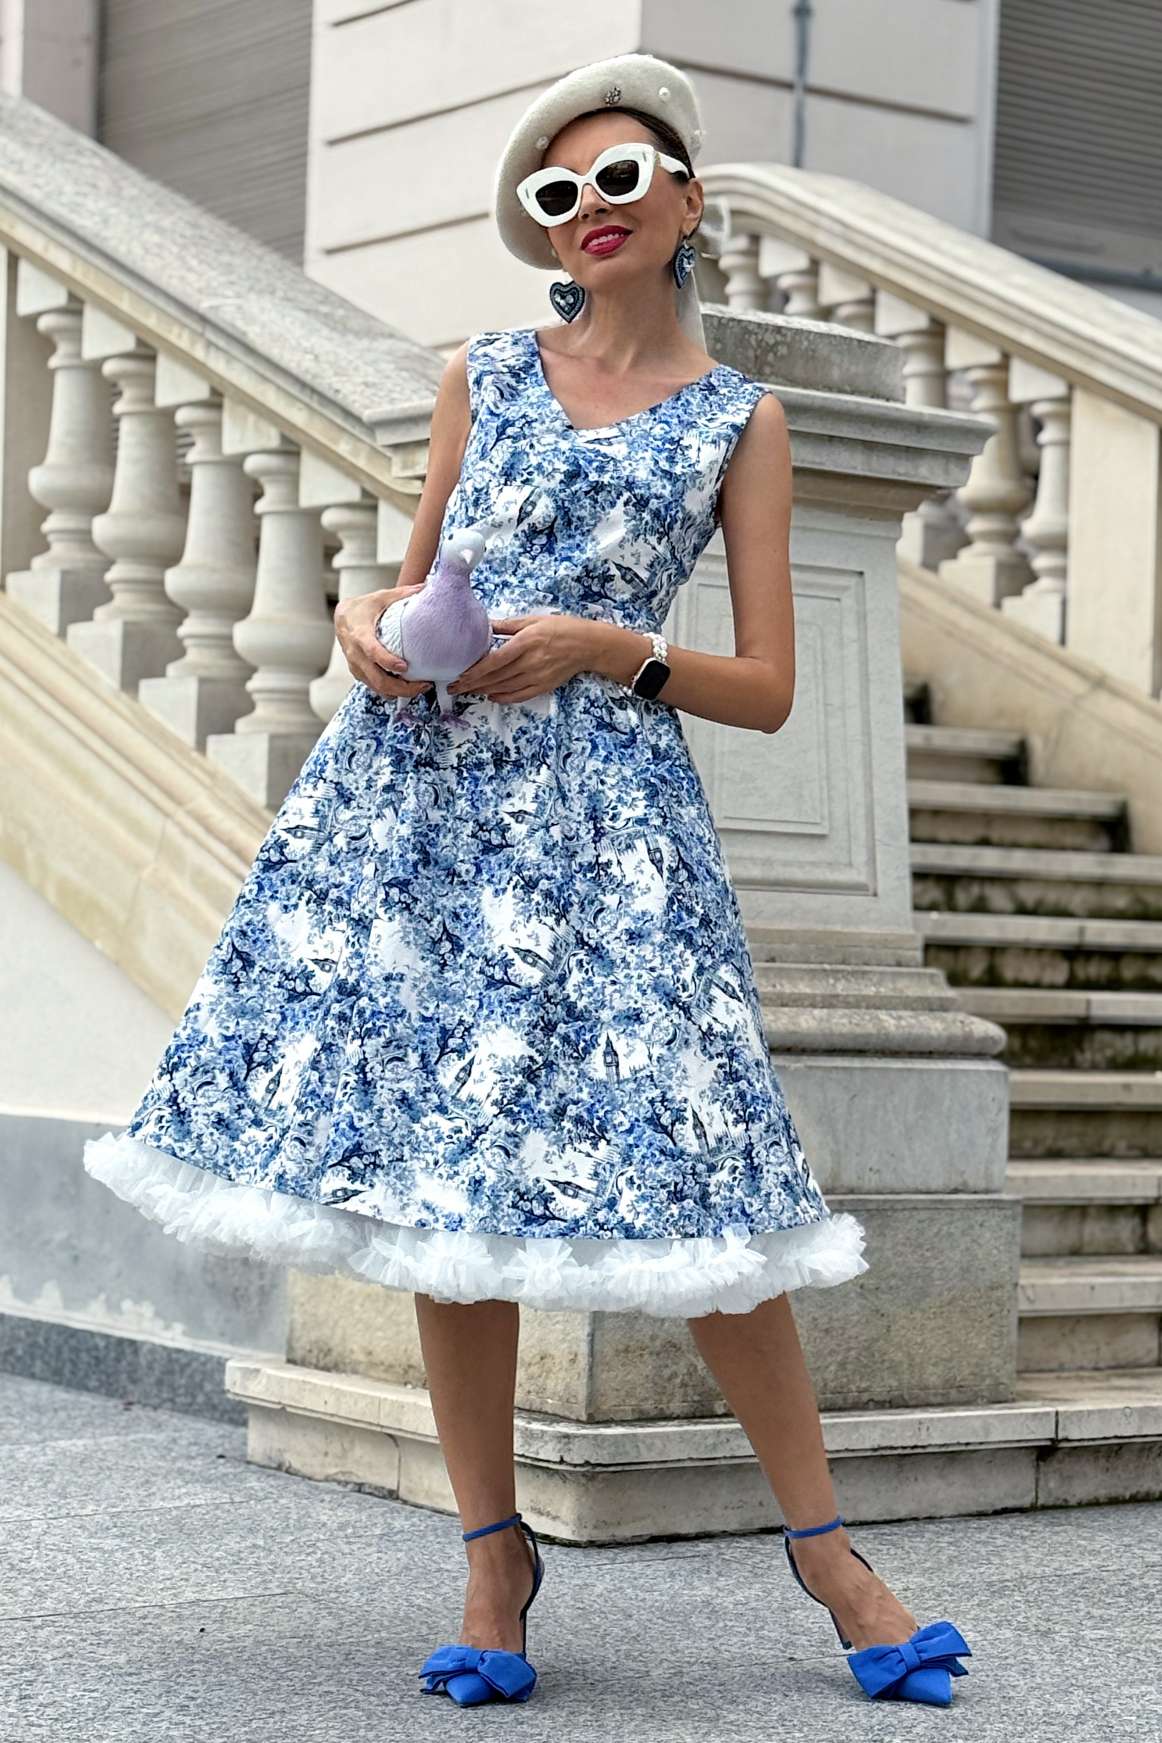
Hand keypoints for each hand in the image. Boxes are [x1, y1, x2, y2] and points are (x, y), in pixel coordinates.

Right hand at [333, 582, 433, 700]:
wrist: (342, 617)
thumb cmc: (364, 607)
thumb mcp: (380, 597)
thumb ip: (402, 593)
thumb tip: (425, 586)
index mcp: (360, 635)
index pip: (373, 652)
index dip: (388, 662)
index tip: (405, 667)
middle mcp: (355, 654)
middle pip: (377, 679)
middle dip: (401, 687)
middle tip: (423, 686)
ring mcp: (355, 666)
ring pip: (376, 687)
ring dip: (399, 692)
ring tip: (420, 688)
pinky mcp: (358, 673)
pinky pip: (374, 687)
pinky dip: (390, 691)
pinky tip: (407, 689)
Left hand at [447, 614, 596, 703]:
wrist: (588, 645)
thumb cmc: (561, 628)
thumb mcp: (533, 620)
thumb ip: (507, 625)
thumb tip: (485, 625)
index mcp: (525, 643)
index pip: (493, 661)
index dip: (474, 671)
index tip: (459, 676)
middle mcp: (530, 662)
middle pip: (495, 677)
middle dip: (472, 684)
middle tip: (455, 688)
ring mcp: (537, 676)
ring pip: (504, 688)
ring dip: (484, 691)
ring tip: (468, 691)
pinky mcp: (543, 686)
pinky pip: (519, 695)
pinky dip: (503, 697)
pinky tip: (491, 696)